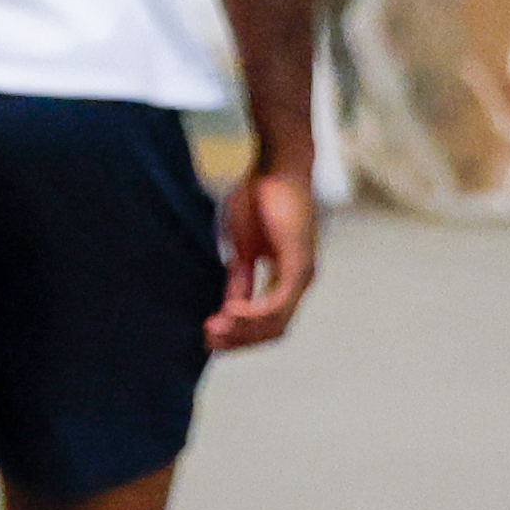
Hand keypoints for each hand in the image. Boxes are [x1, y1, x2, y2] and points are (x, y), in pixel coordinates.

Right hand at [209, 162, 316, 349]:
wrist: (276, 167)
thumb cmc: (259, 198)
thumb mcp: (242, 248)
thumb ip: (240, 279)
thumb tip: (229, 308)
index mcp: (284, 278)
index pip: (266, 321)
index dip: (238, 335)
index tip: (207, 337)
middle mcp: (298, 281)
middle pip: (273, 330)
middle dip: (239, 341)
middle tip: (207, 342)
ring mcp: (302, 275)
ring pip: (277, 322)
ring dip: (244, 332)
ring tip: (214, 330)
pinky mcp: (300, 265)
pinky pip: (278, 302)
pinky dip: (255, 314)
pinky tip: (231, 314)